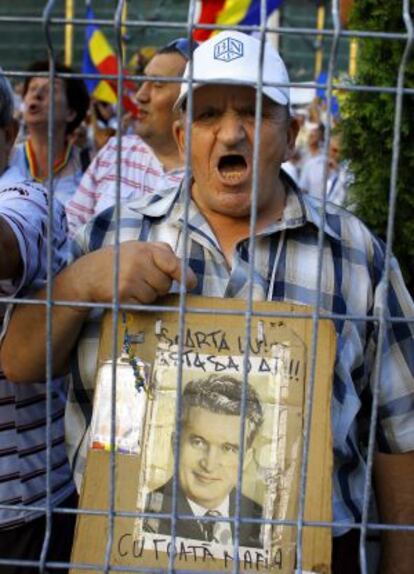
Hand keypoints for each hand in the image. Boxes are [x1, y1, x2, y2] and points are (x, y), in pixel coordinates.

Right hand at [73, 241, 196, 304]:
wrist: (87, 274)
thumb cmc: (118, 260)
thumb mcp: (138, 248)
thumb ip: (161, 253)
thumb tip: (186, 273)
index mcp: (145, 249)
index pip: (172, 263)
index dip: (184, 275)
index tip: (191, 283)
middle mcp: (139, 262)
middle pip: (166, 284)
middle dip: (159, 285)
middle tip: (143, 279)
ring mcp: (131, 278)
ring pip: (155, 296)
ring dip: (148, 295)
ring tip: (132, 285)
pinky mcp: (124, 294)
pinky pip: (143, 304)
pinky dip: (138, 302)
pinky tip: (127, 293)